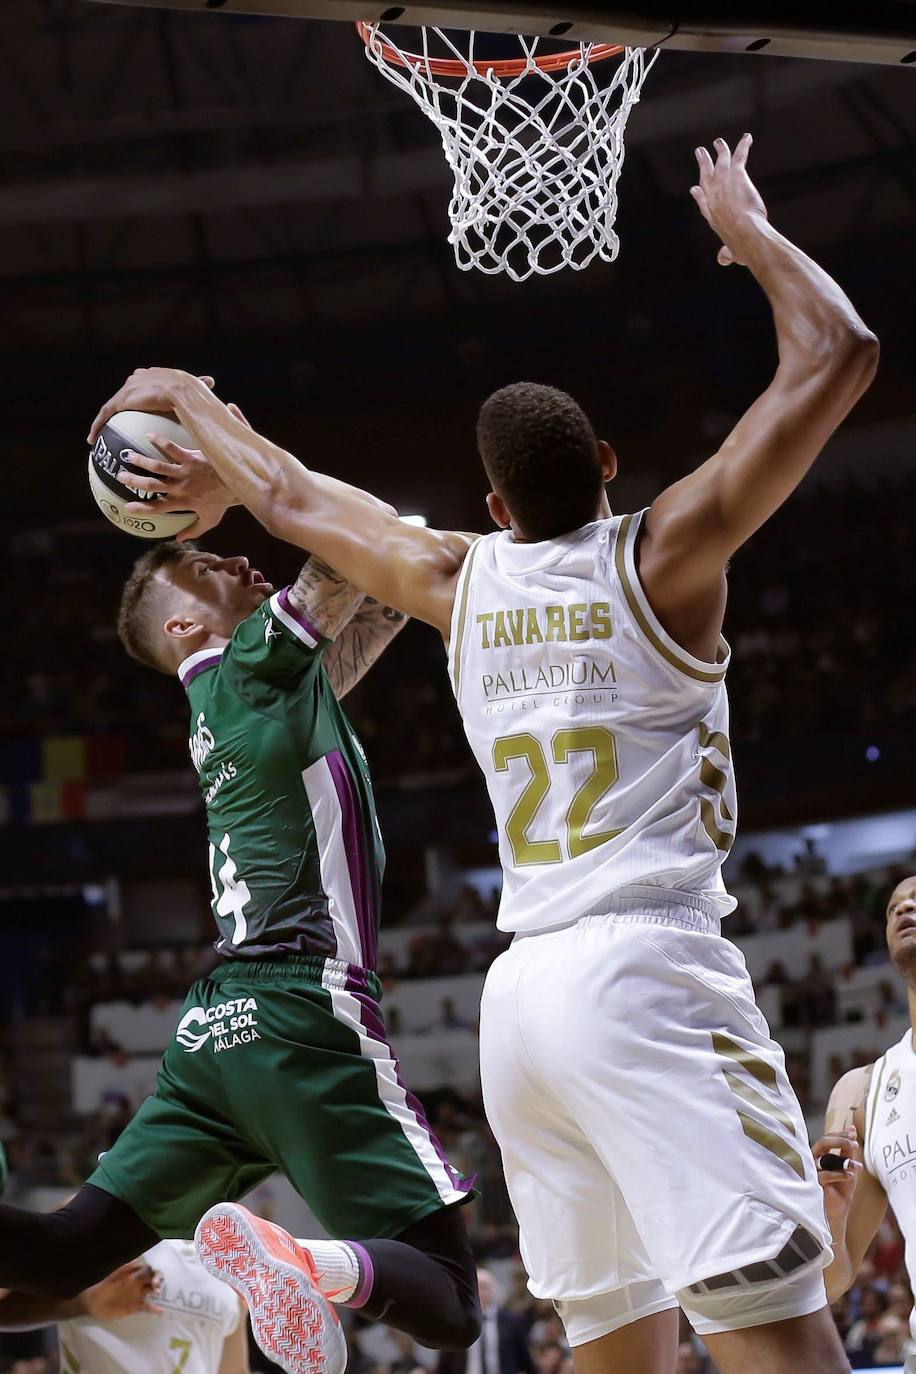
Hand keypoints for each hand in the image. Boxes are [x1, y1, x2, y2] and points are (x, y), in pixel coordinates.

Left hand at [81, 1261, 162, 1319]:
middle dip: (158, 1281)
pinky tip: (160, 1311)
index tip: (154, 1279)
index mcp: (133, 1275)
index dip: (154, 1272)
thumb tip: (137, 1259)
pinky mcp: (134, 1307)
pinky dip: (154, 1309)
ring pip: (151, 1291)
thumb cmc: (102, 1287)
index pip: (148, 1270)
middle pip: (153, 1279)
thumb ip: (124, 1269)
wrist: (92, 1304)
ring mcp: (136, 1295)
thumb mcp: (112, 1276)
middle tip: (156, 1288)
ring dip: (157, 1292)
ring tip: (157, 1295)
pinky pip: (147, 1307)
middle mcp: (137, 1284)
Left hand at [87, 369, 214, 444]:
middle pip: (127, 392)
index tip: (140, 406)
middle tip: (116, 421)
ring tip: (96, 435)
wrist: (186, 393)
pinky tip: (91, 439)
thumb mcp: (204, 395)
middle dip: (120, 404)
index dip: (142, 394)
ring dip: (104, 419)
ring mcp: (131, 387)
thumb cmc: (199, 398)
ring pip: (113, 404)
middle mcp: (142, 377)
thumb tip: (225, 399)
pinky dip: (98, 425)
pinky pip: (106, 413)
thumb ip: (206, 393)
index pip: (147, 383)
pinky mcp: (123, 398)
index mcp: (160, 376)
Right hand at [118, 402, 250, 541]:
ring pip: (159, 467)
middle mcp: (181, 488)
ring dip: (142, 460)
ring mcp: (186, 472)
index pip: (159, 508)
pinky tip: (149, 434)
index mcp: (183, 503)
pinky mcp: (192, 458)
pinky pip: (173, 449)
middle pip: (153, 486)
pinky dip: (160, 442)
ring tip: (127, 454)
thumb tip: (178, 540)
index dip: (142, 509)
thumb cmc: (224, 501)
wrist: (239, 481)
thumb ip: (193, 530)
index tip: (126, 508)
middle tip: (119, 476)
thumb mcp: (210, 521)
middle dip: (134, 481)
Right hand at [690, 134, 768, 266]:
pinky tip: (747, 138)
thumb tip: (723, 260)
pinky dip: (743, 146)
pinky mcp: (737, 174)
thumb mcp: (731, 252)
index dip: (699, 194)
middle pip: (706, 175)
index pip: (703, 200)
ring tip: (718, 142)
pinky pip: (739, 156)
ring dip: (720, 150)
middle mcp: (713, 195)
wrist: (745, 233)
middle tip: (700, 153)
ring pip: (720, 161)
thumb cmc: (739, 245)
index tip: (695, 188)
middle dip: (703, 163)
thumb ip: (726, 254)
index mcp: (711, 214)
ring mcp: (723, 182)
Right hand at [812, 1127, 861, 1228]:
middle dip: (839, 1141)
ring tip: (859, 1166)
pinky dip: (838, 1174)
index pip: (827, 1138)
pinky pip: (824, 1175)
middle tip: (854, 1144)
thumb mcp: (847, 1166)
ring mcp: (812, 1171)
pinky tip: (850, 1176)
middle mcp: (813, 1159)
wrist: (838, 1210)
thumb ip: (848, 1150)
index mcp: (821, 1153)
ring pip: (825, 1159)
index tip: (853, 1134)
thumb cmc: (841, 1187)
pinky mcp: (813, 1184)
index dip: (840, 1135)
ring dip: (844, 1161)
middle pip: (822, 1143)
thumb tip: (851, 1128)